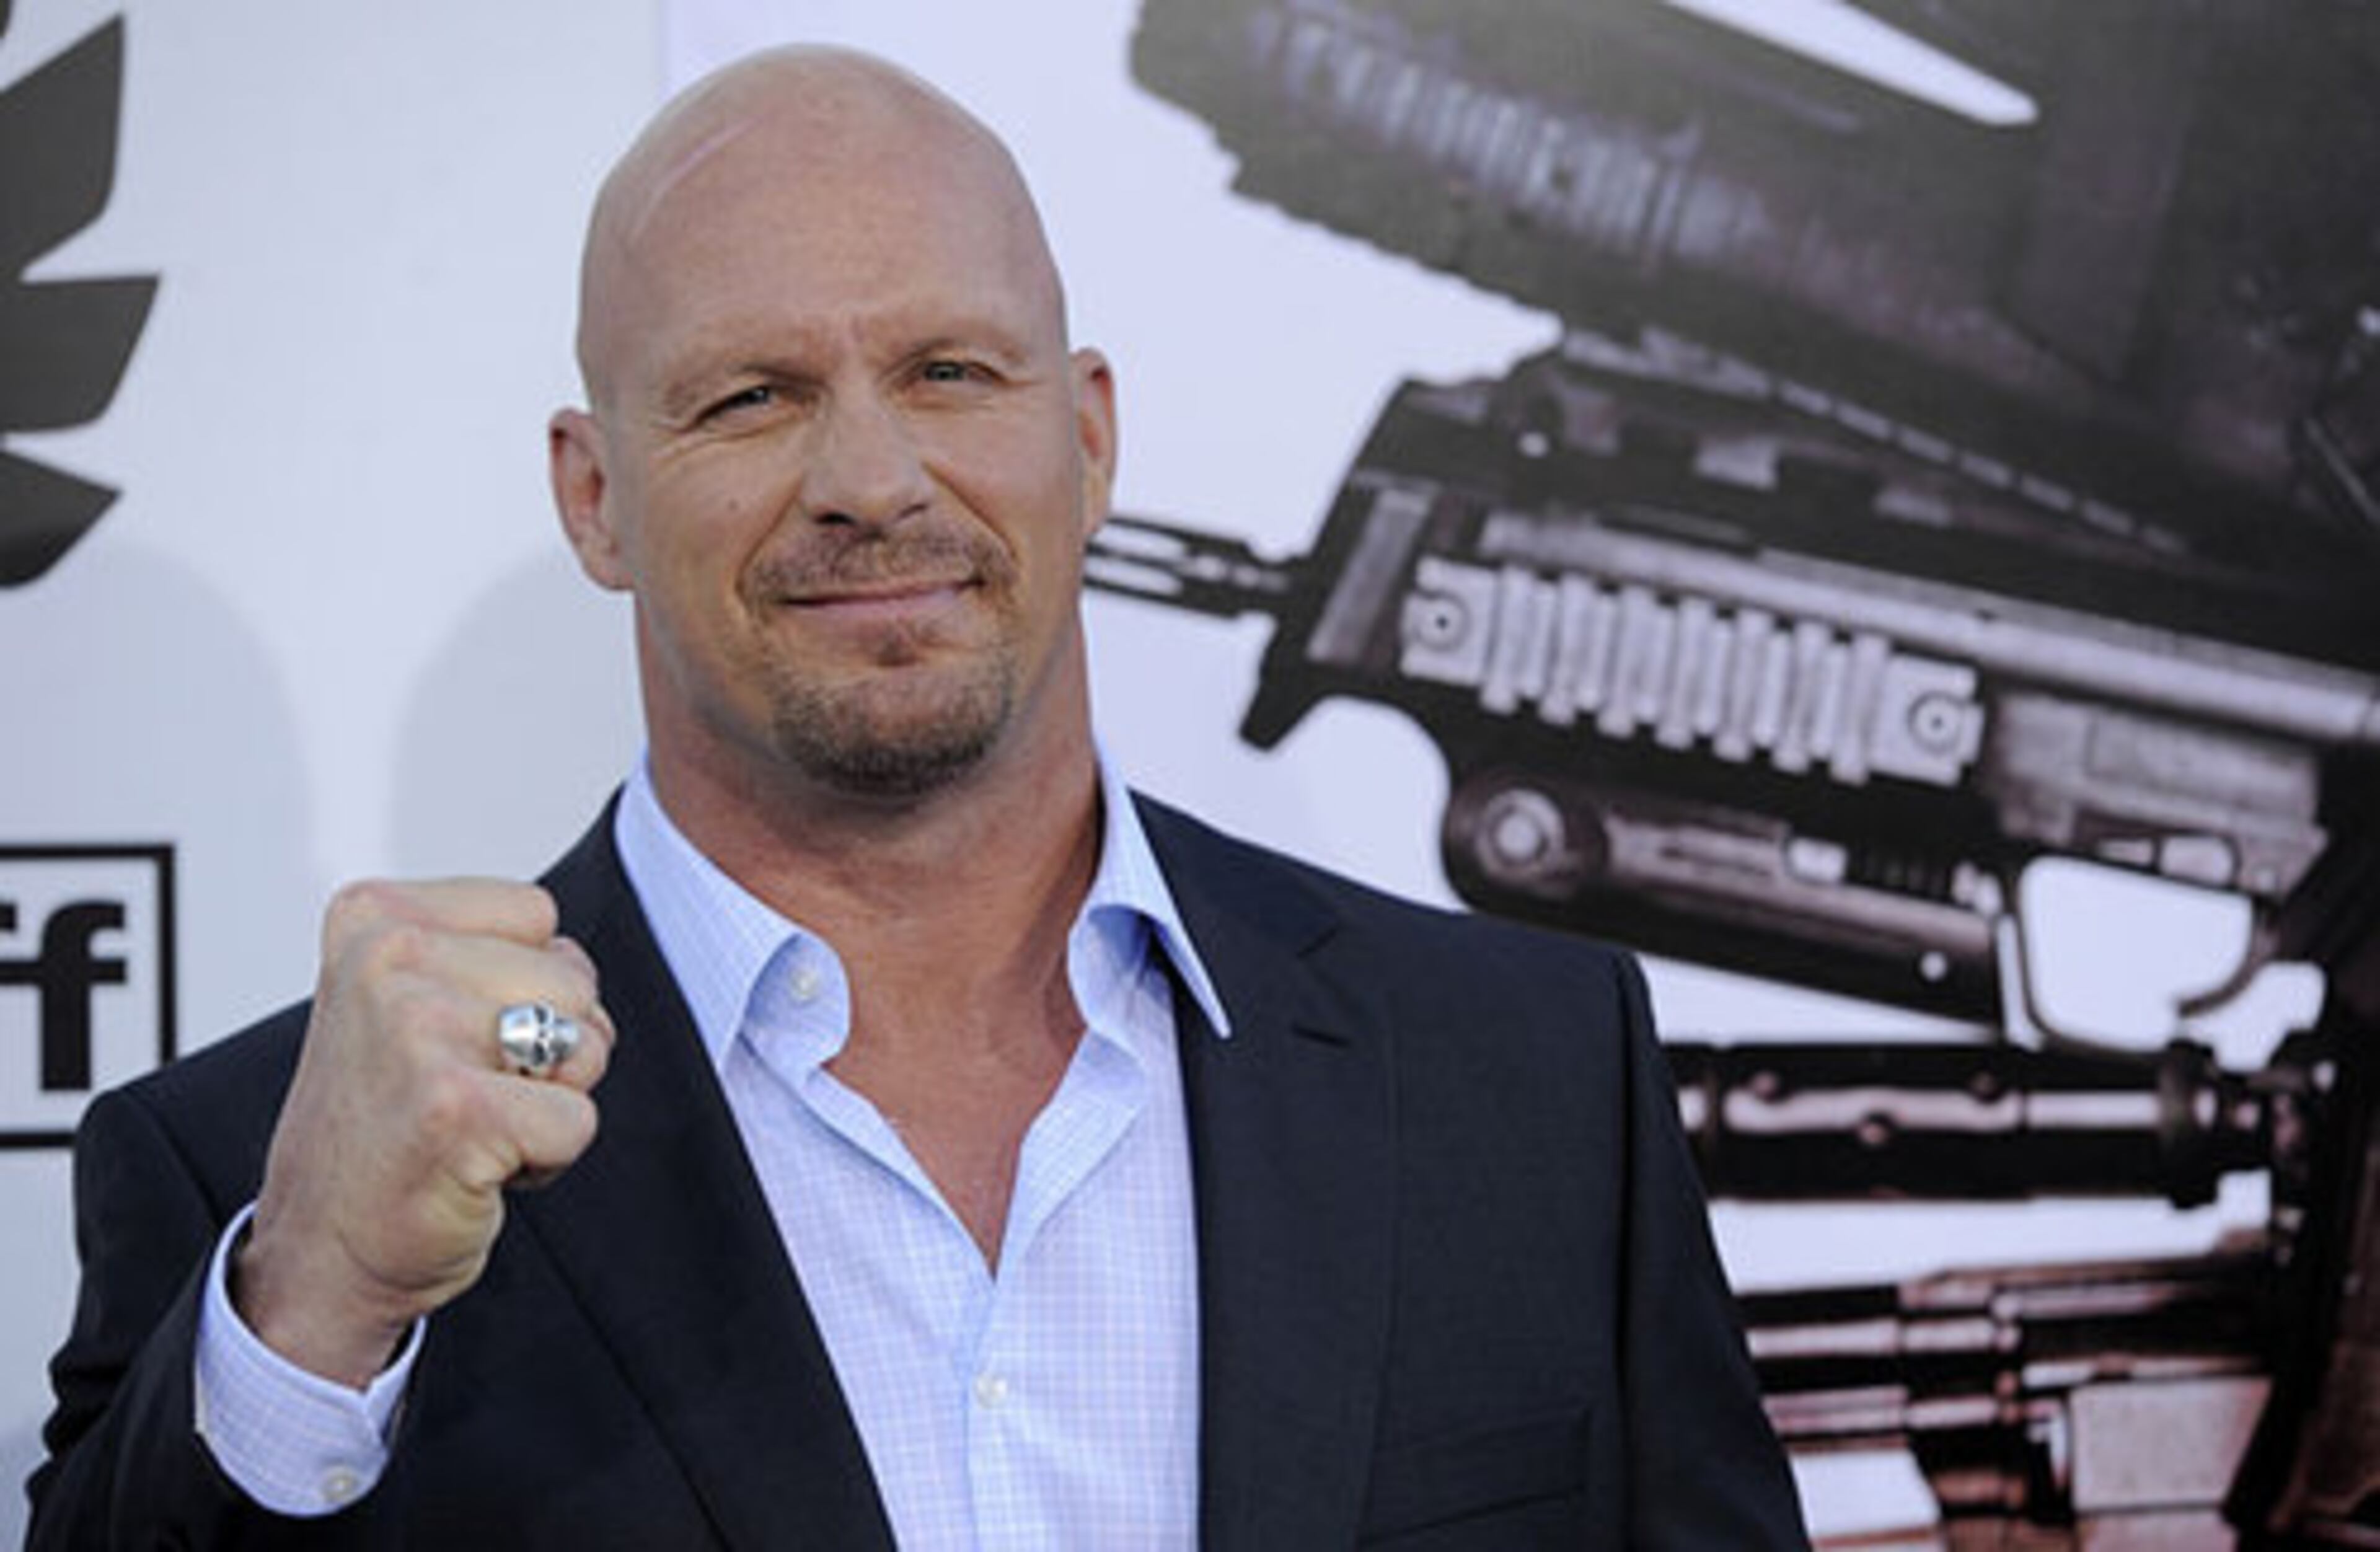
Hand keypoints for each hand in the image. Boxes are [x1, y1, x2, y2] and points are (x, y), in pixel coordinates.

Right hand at [233, 879, 613, 1387]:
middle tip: (460, 1095)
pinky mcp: (454, 1106)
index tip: (448, 1039)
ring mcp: (418, 1028)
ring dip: (549, 1101)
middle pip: (573, 979)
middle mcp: (388, 957)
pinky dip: (546, 1159)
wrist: (318, 1252)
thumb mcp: (410, 999)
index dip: (523, 988)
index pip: (538, 916)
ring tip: (468, 1126)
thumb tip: (577, 962)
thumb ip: (490, 954)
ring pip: (586, 1045)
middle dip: (548, 1049)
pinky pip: (578, 1119)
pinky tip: (473, 1168)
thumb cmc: (384, 1127)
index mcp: (375, 917)